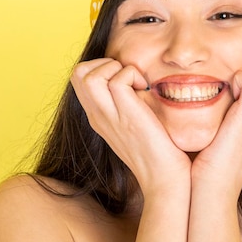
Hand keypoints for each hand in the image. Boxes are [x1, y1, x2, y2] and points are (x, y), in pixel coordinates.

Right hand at [70, 58, 190, 195]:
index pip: (80, 78)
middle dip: (104, 62)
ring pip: (88, 75)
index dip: (101, 66)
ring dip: (116, 68)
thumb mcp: (132, 125)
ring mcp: (110, 116)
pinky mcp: (127, 116)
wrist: (163, 179)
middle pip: (77, 73)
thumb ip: (126, 105)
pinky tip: (146, 91)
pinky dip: (133, 76)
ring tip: (136, 83)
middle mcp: (98, 116)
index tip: (125, 78)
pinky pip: (118, 80)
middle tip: (128, 77)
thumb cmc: (157, 152)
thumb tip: (135, 83)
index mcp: (98, 116)